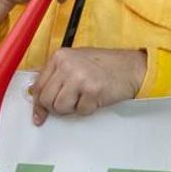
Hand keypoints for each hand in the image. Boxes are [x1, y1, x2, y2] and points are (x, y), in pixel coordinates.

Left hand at [30, 47, 144, 124]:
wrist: (132, 67)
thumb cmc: (105, 66)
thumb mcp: (76, 63)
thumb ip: (57, 77)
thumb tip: (38, 102)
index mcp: (60, 56)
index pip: (38, 87)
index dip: (39, 105)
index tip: (40, 115)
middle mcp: (67, 64)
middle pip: (46, 99)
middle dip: (57, 107)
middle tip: (71, 102)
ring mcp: (79, 76)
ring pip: (60, 107)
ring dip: (72, 108)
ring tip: (84, 97)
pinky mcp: (92, 90)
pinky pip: (80, 111)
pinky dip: (88, 109)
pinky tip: (96, 97)